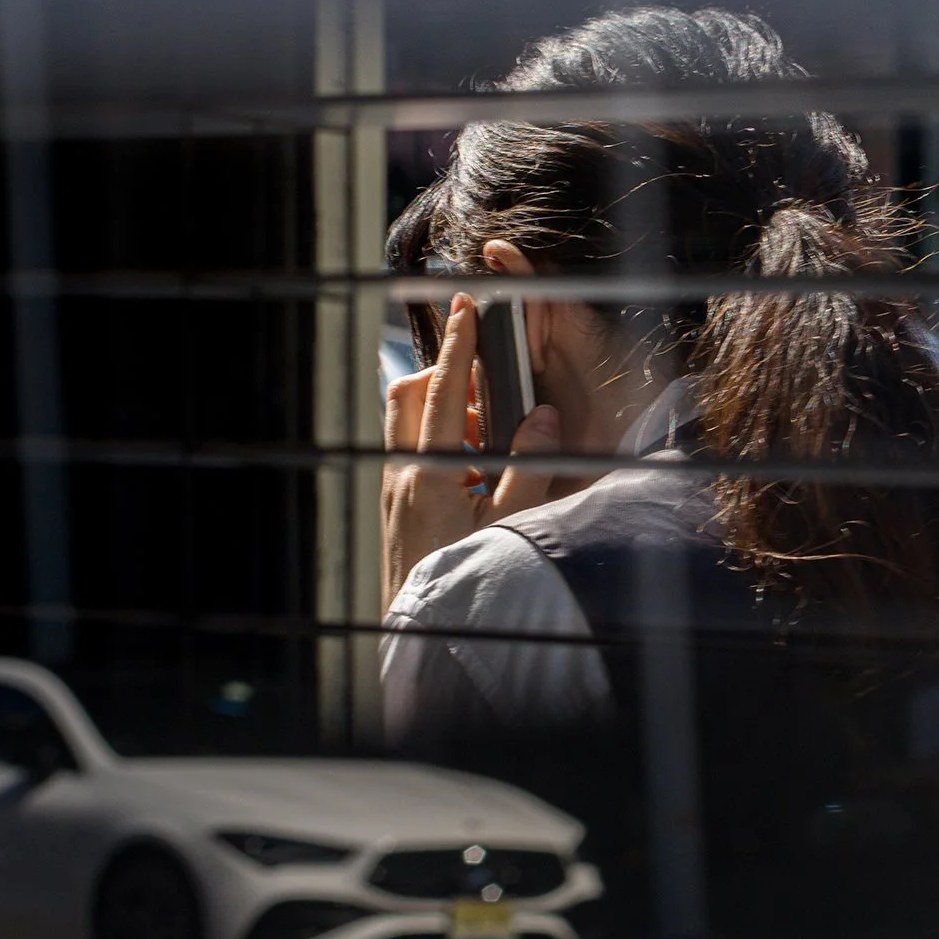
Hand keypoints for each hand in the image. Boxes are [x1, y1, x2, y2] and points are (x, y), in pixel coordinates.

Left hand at [381, 293, 559, 605]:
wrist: (423, 632)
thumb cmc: (467, 580)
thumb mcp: (507, 527)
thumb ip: (528, 470)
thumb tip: (545, 418)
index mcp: (430, 475)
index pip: (441, 391)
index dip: (457, 346)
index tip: (467, 307)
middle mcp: (402, 474)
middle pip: (408, 393)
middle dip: (443, 377)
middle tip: (483, 391)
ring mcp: (393, 487)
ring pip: (405, 421)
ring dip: (442, 413)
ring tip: (485, 443)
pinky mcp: (394, 502)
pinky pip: (410, 450)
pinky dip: (439, 444)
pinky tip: (473, 476)